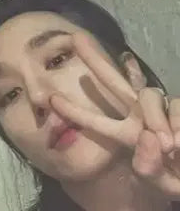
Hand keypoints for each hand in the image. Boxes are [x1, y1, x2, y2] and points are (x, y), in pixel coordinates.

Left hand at [50, 32, 179, 198]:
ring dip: (156, 119)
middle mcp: (140, 116)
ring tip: (168, 145)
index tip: (52, 100)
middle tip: (75, 38)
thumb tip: (146, 137)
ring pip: (149, 96)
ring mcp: (159, 109)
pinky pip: (175, 106)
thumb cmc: (175, 178)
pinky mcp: (177, 108)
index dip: (76, 112)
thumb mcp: (160, 182)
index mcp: (127, 134)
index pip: (99, 122)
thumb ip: (149, 167)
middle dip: (95, 61)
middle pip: (115, 83)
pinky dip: (177, 122)